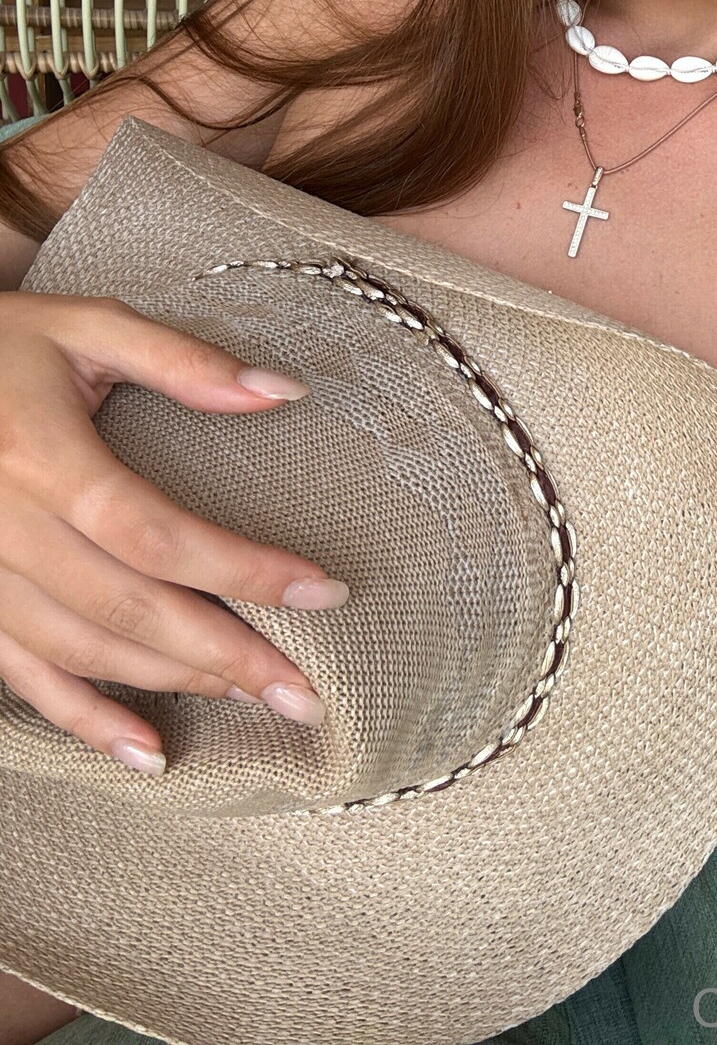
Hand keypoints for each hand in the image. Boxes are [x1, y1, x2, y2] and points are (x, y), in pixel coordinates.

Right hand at [0, 291, 348, 775]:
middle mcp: (3, 525)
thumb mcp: (88, 325)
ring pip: (82, 649)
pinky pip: (24, 675)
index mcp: (41, 454)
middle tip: (304, 690)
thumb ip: (182, 360)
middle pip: (128, 607)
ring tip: (252, 694)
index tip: (323, 591)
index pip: (156, 532)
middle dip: (224, 654)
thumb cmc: (4, 346)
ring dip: (171, 681)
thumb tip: (283, 391)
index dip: (242, 569)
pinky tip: (148, 752)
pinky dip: (86, 720)